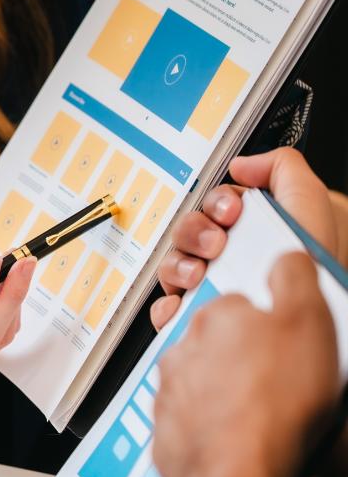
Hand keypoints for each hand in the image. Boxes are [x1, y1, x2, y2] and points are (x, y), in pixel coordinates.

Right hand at [152, 148, 337, 327]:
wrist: (307, 300)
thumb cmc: (311, 257)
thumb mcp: (307, 198)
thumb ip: (281, 167)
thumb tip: (240, 164)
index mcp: (244, 225)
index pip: (211, 204)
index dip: (217, 203)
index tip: (231, 212)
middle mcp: (223, 252)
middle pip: (185, 230)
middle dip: (195, 232)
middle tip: (217, 244)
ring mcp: (206, 282)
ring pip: (170, 264)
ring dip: (178, 265)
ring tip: (199, 273)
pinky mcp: (194, 312)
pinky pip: (165, 303)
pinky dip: (168, 300)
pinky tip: (186, 298)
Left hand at [152, 252, 337, 476]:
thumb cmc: (275, 404)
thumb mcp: (309, 322)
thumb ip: (295, 278)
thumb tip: (286, 258)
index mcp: (215, 317)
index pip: (241, 302)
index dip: (270, 320)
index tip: (289, 338)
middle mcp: (181, 351)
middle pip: (219, 342)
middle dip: (246, 356)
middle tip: (282, 380)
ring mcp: (169, 394)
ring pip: (203, 382)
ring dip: (229, 392)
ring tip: (266, 413)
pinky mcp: (167, 433)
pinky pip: (193, 422)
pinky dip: (214, 427)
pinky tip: (242, 438)